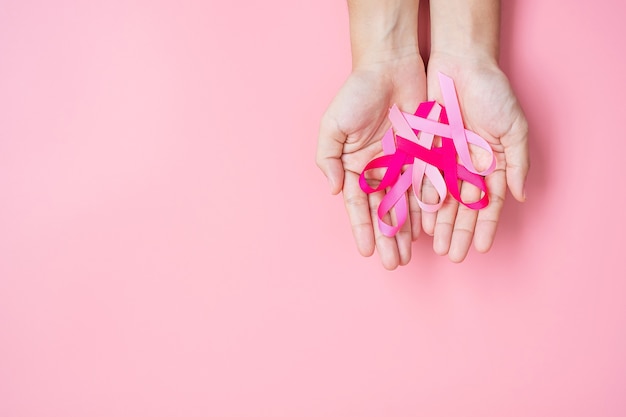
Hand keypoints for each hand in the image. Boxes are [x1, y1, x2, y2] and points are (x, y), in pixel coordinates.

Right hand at [316, 53, 426, 269]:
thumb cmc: (356, 94)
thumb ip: (328, 159)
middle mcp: (379, 170)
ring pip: (406, 205)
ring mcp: (402, 165)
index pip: (359, 206)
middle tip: (393, 264)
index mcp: (355, 167)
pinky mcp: (423, 155)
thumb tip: (334, 191)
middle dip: (388, 239)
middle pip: (383, 212)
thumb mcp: (332, 126)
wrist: (389, 66)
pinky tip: (429, 230)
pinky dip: (427, 208)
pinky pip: (426, 186)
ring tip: (410, 256)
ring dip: (407, 232)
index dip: (363, 229)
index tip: (368, 252)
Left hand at [421, 52, 529, 261]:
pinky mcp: (424, 150)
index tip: (480, 248)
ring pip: (441, 198)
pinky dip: (421, 200)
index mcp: (490, 164)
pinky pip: (422, 180)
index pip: (487, 203)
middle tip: (453, 255)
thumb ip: (516, 164)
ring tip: (435, 246)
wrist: (462, 65)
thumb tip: (520, 197)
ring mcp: (445, 160)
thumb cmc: (493, 94)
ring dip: (438, 223)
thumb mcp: (513, 129)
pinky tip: (419, 219)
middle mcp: (466, 167)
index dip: (484, 226)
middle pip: (462, 207)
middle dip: (458, 231)